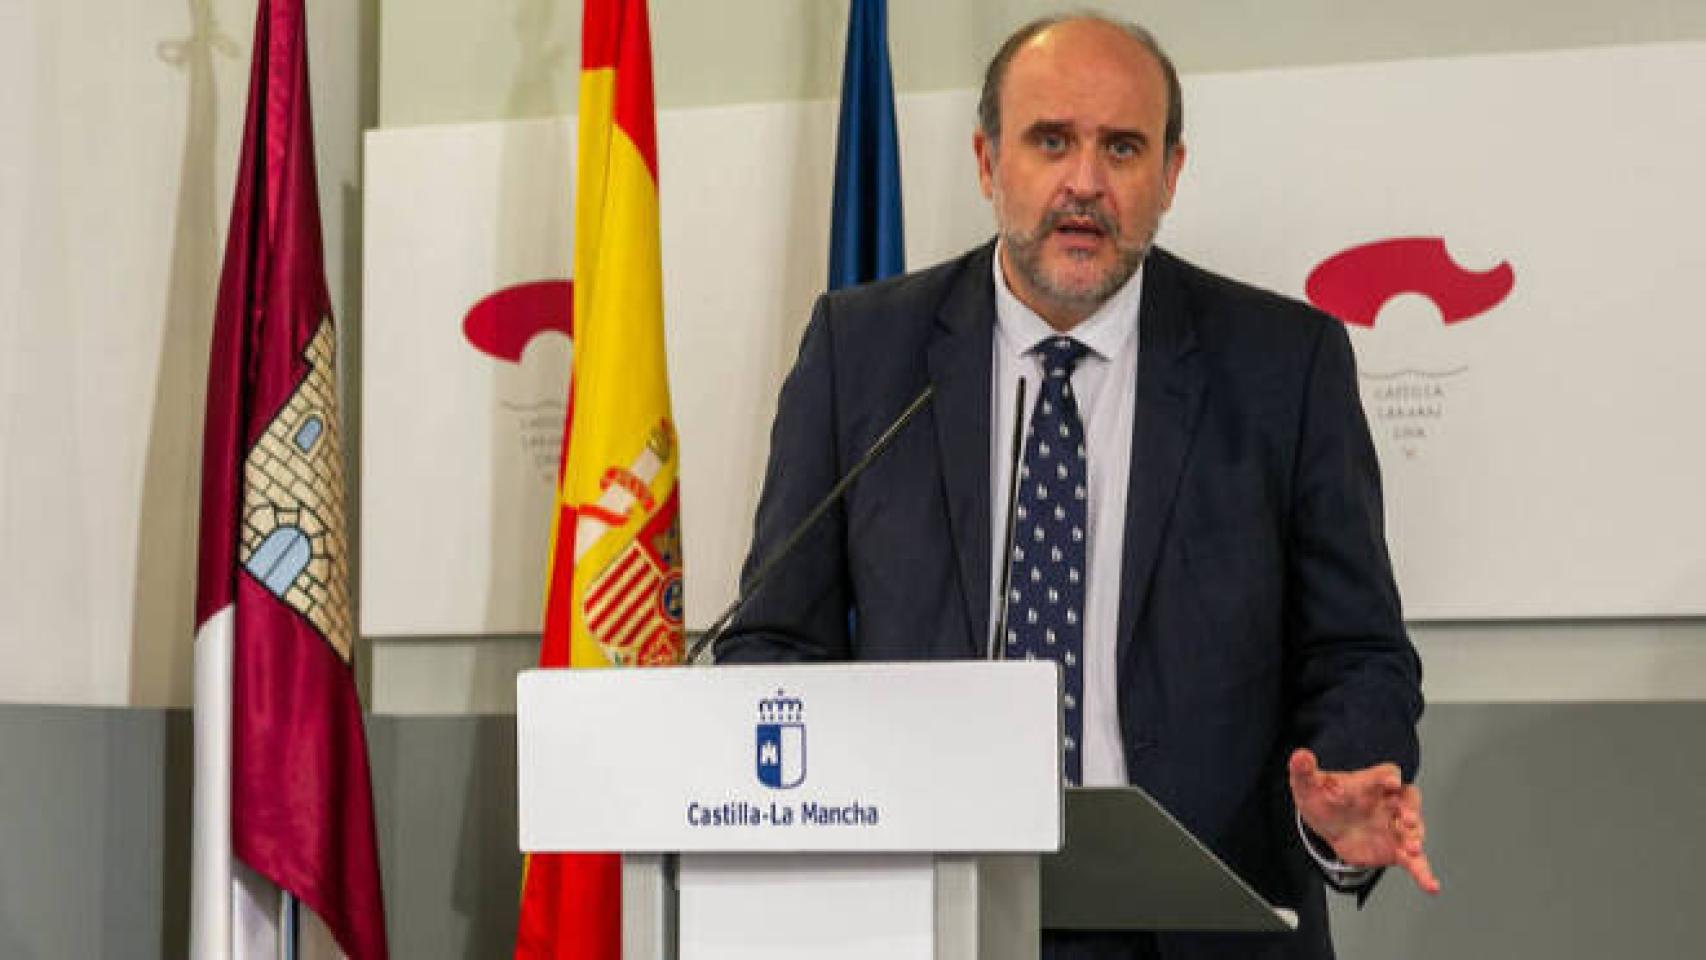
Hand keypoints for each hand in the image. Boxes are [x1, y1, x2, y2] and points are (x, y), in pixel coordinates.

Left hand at [1288, 748, 1439, 893]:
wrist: (1328, 825)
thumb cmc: (1325, 799)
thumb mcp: (1309, 785)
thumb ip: (1304, 770)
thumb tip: (1300, 756)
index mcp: (1371, 783)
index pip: (1386, 774)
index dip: (1388, 777)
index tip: (1389, 782)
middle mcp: (1389, 802)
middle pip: (1409, 799)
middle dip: (1411, 808)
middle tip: (1406, 819)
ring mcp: (1395, 826)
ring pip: (1414, 829)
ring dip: (1416, 837)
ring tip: (1413, 848)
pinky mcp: (1396, 850)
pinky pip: (1414, 862)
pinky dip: (1423, 873)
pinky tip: (1431, 885)